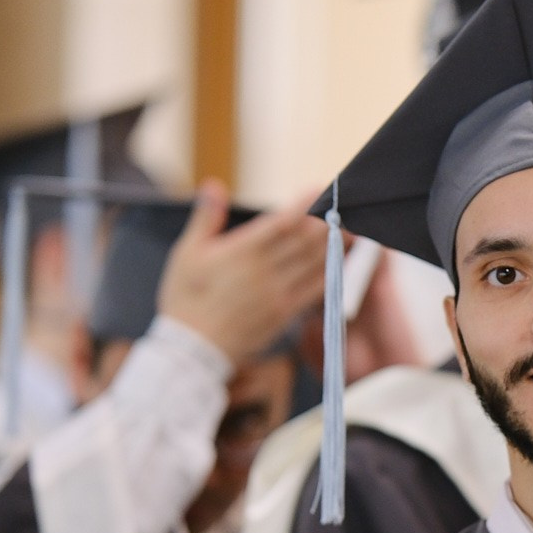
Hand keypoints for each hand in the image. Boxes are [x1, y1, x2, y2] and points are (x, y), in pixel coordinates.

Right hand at [157, 181, 329, 360]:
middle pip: (306, 240)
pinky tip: (337, 263)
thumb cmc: (185, 298)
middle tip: (340, 206)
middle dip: (325, 221)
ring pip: (314, 263)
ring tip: (347, 229)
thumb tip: (213, 184)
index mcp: (243, 251)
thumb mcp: (187, 253)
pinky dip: (329, 273)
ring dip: (333, 244)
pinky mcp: (284, 313)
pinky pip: (314, 290)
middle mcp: (265, 270)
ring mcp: (278, 293)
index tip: (317, 190)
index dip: (304, 205)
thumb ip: (206, 217)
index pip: (283, 221)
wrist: (193, 348)